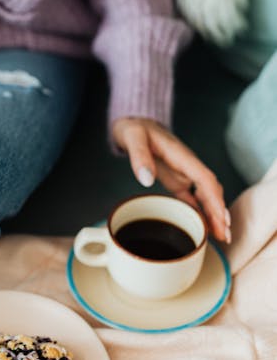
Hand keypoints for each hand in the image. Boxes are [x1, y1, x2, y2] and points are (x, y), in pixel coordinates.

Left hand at [112, 117, 230, 242]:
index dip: (214, 199)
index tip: (220, 216)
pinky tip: (205, 227)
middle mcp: (187, 166)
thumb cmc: (134, 129)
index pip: (204, 179)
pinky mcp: (176, 181)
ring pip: (205, 197)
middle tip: (224, 235)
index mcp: (182, 156)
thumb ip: (139, 157)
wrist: (133, 123)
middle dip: (219, 212)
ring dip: (213, 215)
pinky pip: (192, 199)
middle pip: (210, 191)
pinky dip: (200, 213)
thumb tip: (146, 179)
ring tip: (221, 237)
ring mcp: (183, 174)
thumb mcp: (133, 138)